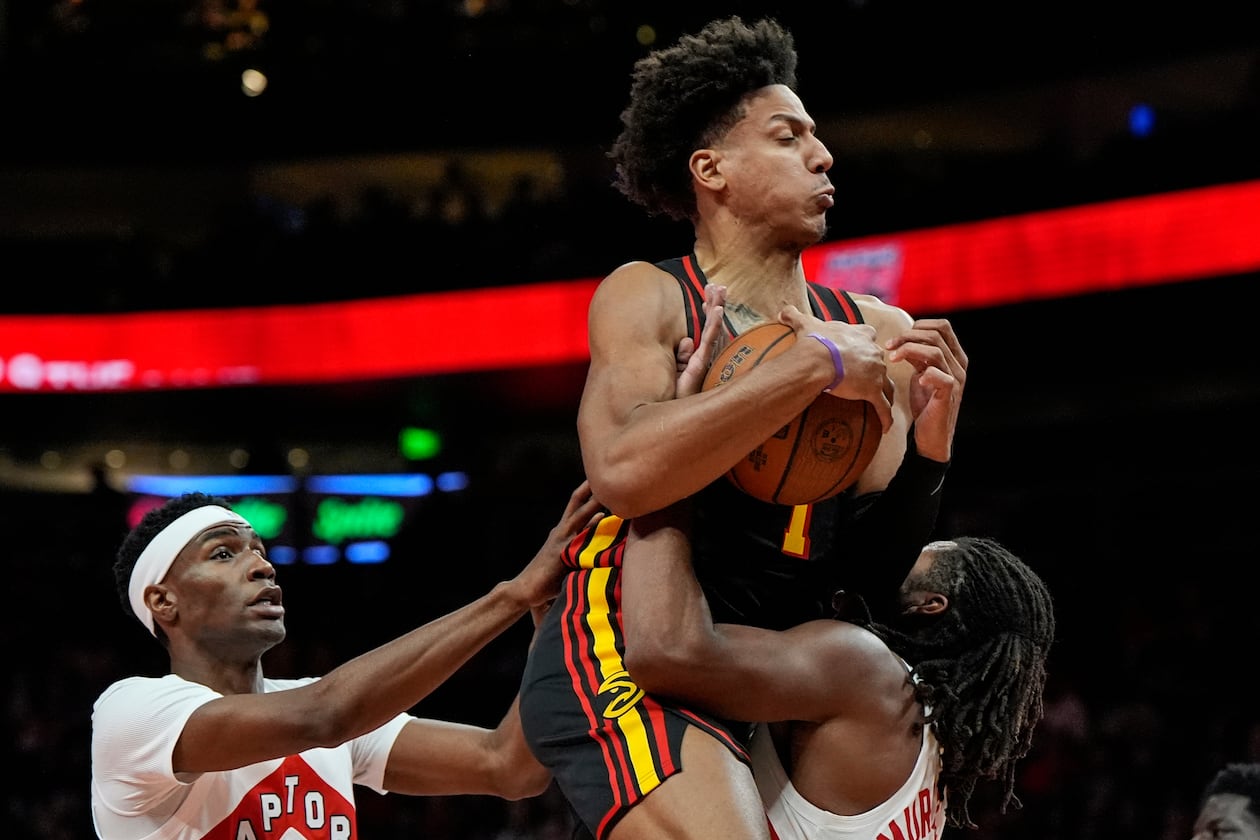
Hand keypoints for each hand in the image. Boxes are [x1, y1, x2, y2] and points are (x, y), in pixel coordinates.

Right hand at [516, 479, 604, 607]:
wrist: (526, 588)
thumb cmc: (547, 577)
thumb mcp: (564, 557)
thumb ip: (577, 547)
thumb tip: (593, 541)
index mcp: (562, 532)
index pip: (575, 506)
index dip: (586, 492)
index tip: (599, 479)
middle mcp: (561, 531)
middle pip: (576, 504)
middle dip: (589, 489)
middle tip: (604, 473)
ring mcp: (562, 540)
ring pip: (579, 515)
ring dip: (593, 502)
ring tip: (606, 491)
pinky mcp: (563, 551)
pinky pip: (579, 535)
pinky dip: (589, 525)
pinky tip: (600, 516)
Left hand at [675, 284, 727, 397]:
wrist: (676, 415)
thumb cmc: (676, 395)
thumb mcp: (677, 370)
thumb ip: (682, 354)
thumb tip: (686, 341)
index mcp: (699, 355)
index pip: (706, 328)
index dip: (710, 310)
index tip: (711, 291)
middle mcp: (704, 355)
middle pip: (712, 325)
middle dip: (715, 304)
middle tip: (718, 285)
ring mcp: (704, 359)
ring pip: (712, 329)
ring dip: (716, 308)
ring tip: (719, 290)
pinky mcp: (700, 364)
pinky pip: (708, 342)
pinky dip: (714, 325)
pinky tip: (717, 311)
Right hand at [779, 304, 893, 432]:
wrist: (818, 359)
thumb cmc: (814, 341)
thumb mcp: (805, 324)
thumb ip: (795, 315)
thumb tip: (782, 310)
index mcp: (860, 335)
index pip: (869, 335)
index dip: (866, 343)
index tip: (861, 349)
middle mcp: (873, 352)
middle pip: (880, 361)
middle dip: (876, 369)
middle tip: (869, 379)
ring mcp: (875, 372)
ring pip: (887, 385)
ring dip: (885, 393)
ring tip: (882, 402)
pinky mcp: (872, 391)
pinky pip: (883, 407)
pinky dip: (886, 417)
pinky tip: (886, 428)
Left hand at [884, 318, 966, 461]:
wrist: (931, 436)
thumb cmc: (925, 403)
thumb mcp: (921, 373)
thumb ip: (917, 356)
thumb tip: (903, 338)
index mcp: (954, 356)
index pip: (942, 326)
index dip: (918, 326)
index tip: (898, 338)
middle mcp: (959, 365)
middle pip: (936, 334)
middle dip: (908, 336)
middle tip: (888, 346)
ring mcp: (956, 379)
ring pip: (935, 351)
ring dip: (909, 350)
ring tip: (892, 358)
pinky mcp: (949, 395)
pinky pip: (941, 377)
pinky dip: (926, 374)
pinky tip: (915, 379)